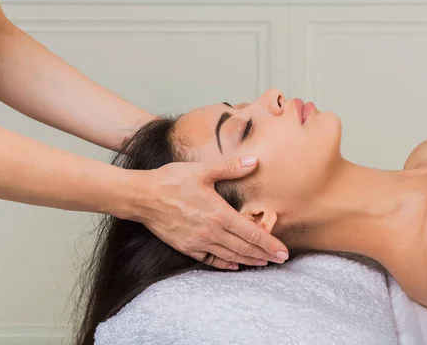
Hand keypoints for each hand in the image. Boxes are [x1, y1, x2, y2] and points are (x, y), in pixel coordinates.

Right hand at [127, 156, 289, 269]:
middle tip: (280, 260)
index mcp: (219, 214)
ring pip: (230, 256)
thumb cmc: (172, 180)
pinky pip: (210, 260)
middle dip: (264, 255)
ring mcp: (198, 242)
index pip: (251, 233)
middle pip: (244, 248)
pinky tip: (234, 265)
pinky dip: (225, 264)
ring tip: (263, 263)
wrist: (143, 196)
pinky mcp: (186, 247)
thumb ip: (230, 168)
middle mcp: (211, 232)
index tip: (283, 251)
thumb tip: (254, 161)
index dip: (269, 243)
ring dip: (248, 260)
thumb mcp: (203, 170)